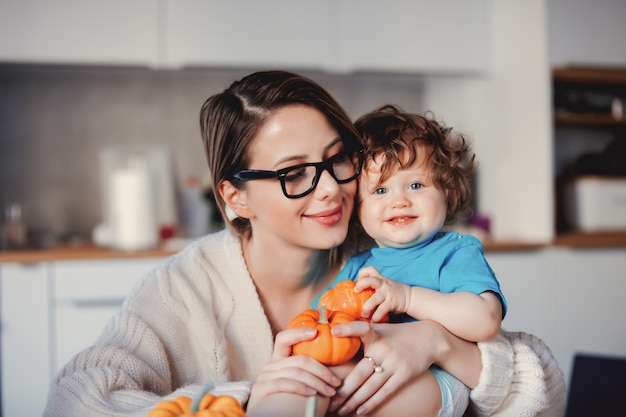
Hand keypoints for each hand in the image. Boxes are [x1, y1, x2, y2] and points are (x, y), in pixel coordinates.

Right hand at [246, 327, 341, 410]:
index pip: (284, 338)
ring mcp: (264, 376)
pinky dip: (301, 388)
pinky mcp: (261, 389)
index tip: (315, 332)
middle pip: (300, 360)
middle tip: (336, 382)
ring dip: (317, 382)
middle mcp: (270, 365)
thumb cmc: (289, 399)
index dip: (298, 332)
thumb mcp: (297, 381)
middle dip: (322, 370)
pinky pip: (284, 384)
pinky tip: (312, 394)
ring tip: (330, 392)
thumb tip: (338, 362)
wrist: (268, 416)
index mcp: (278, 358)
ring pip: (295, 372)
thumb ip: (308, 370)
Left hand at [328, 320, 446, 415]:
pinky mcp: (404, 375)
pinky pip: (385, 392)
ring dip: (354, 401)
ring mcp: (394, 364)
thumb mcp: (380, 329)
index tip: (333, 332)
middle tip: (329, 401)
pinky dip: (372, 403)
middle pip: (360, 372)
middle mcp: (384, 350)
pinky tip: (360, 411)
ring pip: (370, 386)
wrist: (429, 338)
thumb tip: (334, 336)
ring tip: (341, 410)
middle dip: (343, 389)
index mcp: (376, 335)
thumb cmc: (397, 334)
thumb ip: (361, 334)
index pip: (361, 329)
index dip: (347, 329)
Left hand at [356, 266, 411, 321]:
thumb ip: (373, 287)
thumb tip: (357, 295)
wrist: (410, 297)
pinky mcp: (391, 302)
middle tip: (356, 292)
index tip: (358, 281)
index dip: (362, 274)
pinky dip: (376, 316)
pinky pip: (382, 310)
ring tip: (364, 314)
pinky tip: (374, 320)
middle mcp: (383, 284)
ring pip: (374, 299)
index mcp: (380, 279)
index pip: (370, 270)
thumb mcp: (384, 285)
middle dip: (361, 285)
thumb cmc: (393, 292)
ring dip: (367, 307)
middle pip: (370, 280)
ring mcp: (387, 293)